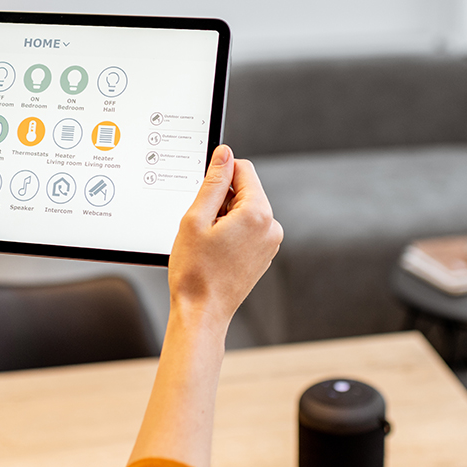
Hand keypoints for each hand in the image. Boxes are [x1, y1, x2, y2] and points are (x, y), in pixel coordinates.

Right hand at [168, 144, 282, 327]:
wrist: (202, 313)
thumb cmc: (195, 272)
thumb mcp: (196, 218)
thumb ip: (212, 181)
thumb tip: (224, 154)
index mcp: (258, 214)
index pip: (242, 169)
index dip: (218, 175)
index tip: (202, 194)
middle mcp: (272, 227)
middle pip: (245, 189)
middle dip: (221, 199)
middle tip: (202, 226)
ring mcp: (271, 243)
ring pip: (245, 209)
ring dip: (224, 216)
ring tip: (208, 241)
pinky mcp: (265, 254)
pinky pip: (248, 228)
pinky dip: (231, 231)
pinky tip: (216, 250)